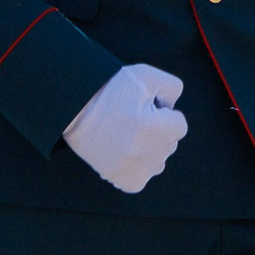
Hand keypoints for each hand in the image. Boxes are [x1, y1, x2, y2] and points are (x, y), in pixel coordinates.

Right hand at [61, 64, 187, 193]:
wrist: (74, 107)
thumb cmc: (109, 89)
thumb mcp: (145, 75)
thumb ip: (172, 87)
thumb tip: (173, 108)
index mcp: (153, 128)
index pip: (180, 126)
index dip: (164, 113)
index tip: (145, 108)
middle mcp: (144, 153)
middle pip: (170, 144)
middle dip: (159, 131)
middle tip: (133, 119)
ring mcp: (132, 170)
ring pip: (158, 163)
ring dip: (150, 150)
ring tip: (128, 135)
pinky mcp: (120, 179)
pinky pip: (142, 179)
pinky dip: (137, 168)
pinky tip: (125, 152)